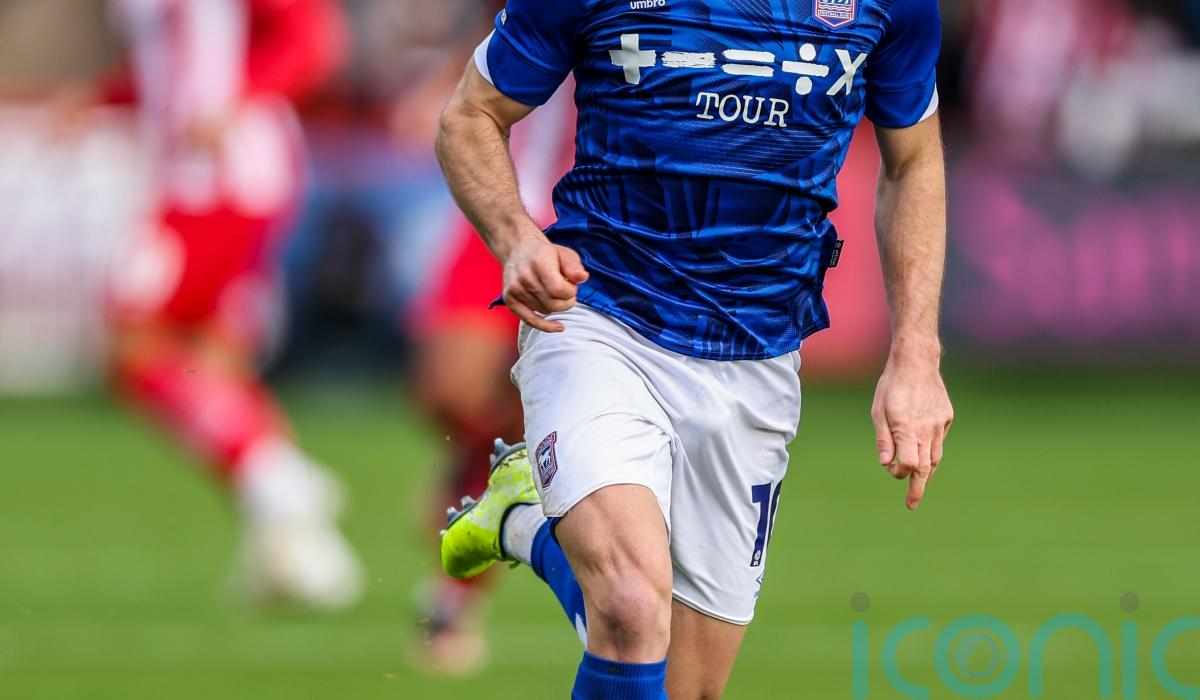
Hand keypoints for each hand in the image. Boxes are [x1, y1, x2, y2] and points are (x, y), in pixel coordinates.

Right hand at [500, 228, 589, 332]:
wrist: (517, 249)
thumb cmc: (545, 253)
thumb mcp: (564, 254)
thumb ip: (574, 267)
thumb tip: (583, 278)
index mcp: (539, 263)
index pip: (558, 290)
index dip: (570, 292)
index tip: (571, 285)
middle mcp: (524, 277)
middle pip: (553, 304)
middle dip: (567, 302)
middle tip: (566, 291)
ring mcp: (515, 290)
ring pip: (545, 311)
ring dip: (555, 306)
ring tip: (554, 292)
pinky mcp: (510, 300)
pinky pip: (529, 320)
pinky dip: (545, 326)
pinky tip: (559, 327)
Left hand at [871, 347, 953, 509]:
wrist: (917, 361)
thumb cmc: (892, 386)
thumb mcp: (878, 411)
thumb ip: (883, 439)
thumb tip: (885, 464)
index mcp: (906, 428)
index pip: (908, 464)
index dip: (900, 473)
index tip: (892, 471)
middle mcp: (926, 429)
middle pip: (925, 467)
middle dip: (918, 488)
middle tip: (911, 504)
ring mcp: (939, 424)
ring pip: (935, 457)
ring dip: (926, 473)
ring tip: (918, 485)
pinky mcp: (946, 417)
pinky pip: (939, 440)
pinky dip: (931, 450)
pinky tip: (923, 452)